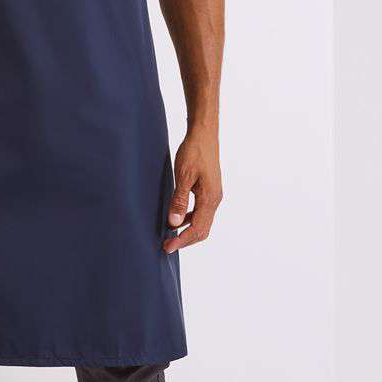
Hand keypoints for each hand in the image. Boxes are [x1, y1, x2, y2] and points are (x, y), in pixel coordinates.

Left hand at [163, 128, 221, 253]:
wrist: (204, 134)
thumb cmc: (194, 151)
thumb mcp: (183, 175)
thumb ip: (179, 200)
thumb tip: (174, 223)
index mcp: (210, 198)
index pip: (197, 229)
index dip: (182, 240)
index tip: (168, 247)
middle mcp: (214, 200)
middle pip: (202, 230)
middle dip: (185, 240)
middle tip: (167, 245)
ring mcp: (213, 195)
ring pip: (202, 222)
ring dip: (187, 230)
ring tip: (171, 235)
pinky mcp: (209, 190)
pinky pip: (201, 212)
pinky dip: (190, 219)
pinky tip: (178, 217)